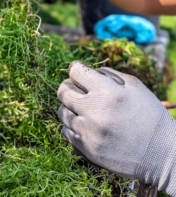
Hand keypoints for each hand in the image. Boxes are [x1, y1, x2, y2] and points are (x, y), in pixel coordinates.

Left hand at [57, 61, 175, 194]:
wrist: (160, 153)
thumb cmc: (149, 114)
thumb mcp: (135, 86)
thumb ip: (108, 74)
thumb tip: (87, 71)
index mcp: (109, 92)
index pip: (76, 72)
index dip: (76, 68)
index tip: (78, 71)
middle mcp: (95, 111)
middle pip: (63, 91)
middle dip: (68, 85)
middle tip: (76, 88)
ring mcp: (88, 132)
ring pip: (62, 111)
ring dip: (70, 106)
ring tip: (82, 107)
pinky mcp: (86, 149)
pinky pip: (66, 130)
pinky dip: (72, 124)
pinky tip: (85, 123)